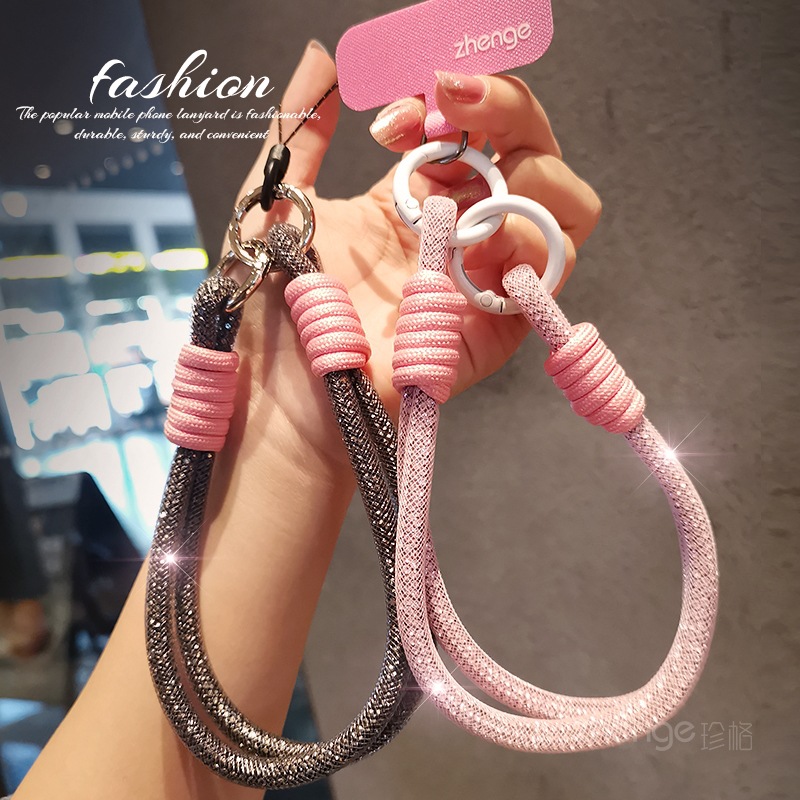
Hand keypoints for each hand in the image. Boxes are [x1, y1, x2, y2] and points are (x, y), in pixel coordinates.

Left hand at [229, 40, 600, 467]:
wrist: (284, 394)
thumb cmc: (277, 307)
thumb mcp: (278, 200)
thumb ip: (300, 127)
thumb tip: (321, 55)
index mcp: (413, 198)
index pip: (472, 126)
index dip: (451, 98)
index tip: (393, 109)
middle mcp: (460, 230)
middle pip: (529, 148)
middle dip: (501, 106)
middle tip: (445, 101)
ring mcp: (485, 276)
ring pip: (564, 203)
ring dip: (526, 171)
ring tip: (459, 188)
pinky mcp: (499, 324)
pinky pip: (550, 269)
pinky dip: (526, 240)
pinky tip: (471, 244)